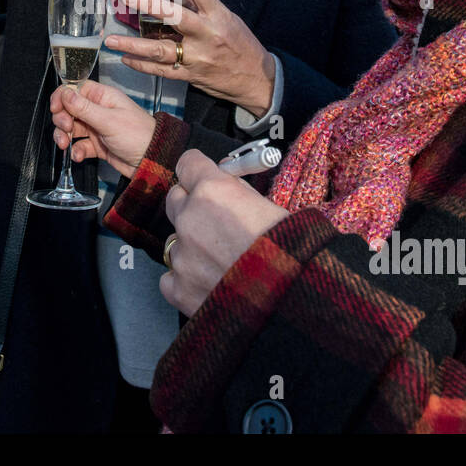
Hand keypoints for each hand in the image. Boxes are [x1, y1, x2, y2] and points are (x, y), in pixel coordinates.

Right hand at [51, 79, 157, 180]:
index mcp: (103, 97)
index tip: (56, 108)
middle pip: (69, 109)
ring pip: (71, 128)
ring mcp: (97, 127)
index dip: (62, 97)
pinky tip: (78, 156)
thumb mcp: (109, 120)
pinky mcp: (97, 145)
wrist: (152, 161)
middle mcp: (98, 110)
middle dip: (62, 119)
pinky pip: (79, 145)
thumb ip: (84, 108)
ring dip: (64, 136)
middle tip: (65, 128)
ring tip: (66, 145)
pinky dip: (75, 151)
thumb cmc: (139, 135)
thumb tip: (65, 93)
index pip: (75, 89)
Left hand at [106, 0, 275, 116]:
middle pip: (174, 15)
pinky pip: (162, 71)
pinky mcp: (191, 76)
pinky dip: (142, 65)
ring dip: (132, 45)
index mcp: (218, 15)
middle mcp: (207, 34)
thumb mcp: (227, 19)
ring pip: (161, 50)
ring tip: (110, 40)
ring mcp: (198, 57)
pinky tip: (127, 59)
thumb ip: (202, 8)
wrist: (257, 79)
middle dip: (149, 5)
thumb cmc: (241, 44)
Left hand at [160, 150, 287, 316]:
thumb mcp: (274, 208)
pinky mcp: (179, 288)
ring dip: (193, 247)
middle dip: (192, 206)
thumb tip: (232, 193)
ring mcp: (182, 255)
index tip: (203, 177)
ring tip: (223, 262)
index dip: (198, 171)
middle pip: (176, 199)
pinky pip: (171, 277)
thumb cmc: (293, 254)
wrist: (294, 302)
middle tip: (216, 221)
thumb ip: (242, 196)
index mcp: (214, 190)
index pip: (188, 163)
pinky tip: (211, 284)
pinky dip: (186, 280)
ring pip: (176, 241)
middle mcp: (191, 218)